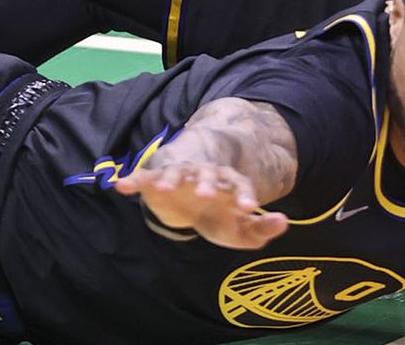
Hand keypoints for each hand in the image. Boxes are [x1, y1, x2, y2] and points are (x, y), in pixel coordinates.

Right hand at [114, 162, 289, 248]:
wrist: (191, 203)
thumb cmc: (220, 217)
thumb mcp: (242, 230)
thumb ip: (262, 228)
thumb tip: (283, 222)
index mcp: (229, 185)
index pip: (239, 187)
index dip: (243, 196)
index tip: (248, 208)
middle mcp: (205, 176)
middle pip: (208, 175)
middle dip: (207, 183)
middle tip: (206, 194)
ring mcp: (180, 176)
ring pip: (176, 174)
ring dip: (171, 178)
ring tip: (164, 187)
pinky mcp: (156, 181)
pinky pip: (144, 179)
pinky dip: (132, 181)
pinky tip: (121, 186)